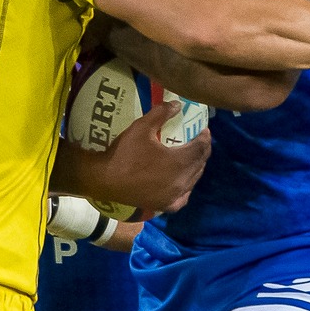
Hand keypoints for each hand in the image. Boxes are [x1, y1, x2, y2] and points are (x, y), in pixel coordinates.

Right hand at [79, 99, 210, 214]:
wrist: (104, 179)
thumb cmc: (123, 153)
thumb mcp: (141, 127)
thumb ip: (161, 113)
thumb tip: (177, 104)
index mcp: (179, 162)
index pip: (201, 148)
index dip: (205, 138)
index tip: (203, 130)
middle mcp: (181, 181)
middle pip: (200, 164)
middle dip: (201, 151)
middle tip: (198, 141)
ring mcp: (175, 196)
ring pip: (193, 180)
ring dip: (195, 167)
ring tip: (190, 157)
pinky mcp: (166, 206)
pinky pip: (184, 197)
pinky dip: (186, 187)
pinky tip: (182, 181)